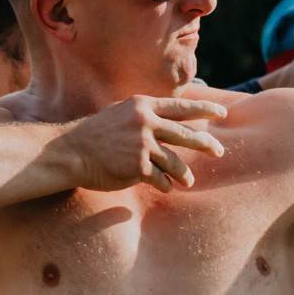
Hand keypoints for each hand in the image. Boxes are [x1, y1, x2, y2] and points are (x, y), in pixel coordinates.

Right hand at [60, 95, 226, 192]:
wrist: (70, 152)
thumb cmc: (94, 134)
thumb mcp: (121, 114)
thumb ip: (144, 115)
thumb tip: (169, 122)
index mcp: (142, 106)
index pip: (181, 107)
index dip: (205, 110)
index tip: (222, 113)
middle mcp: (145, 122)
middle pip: (186, 134)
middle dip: (206, 144)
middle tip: (220, 151)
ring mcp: (142, 145)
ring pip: (175, 162)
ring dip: (184, 174)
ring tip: (189, 181)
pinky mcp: (137, 167)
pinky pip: (160, 179)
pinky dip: (165, 185)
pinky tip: (167, 188)